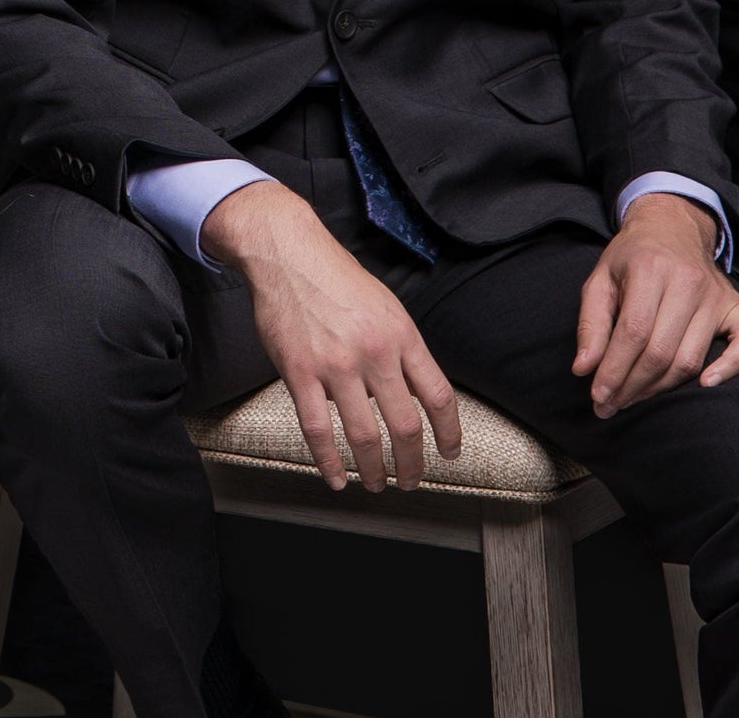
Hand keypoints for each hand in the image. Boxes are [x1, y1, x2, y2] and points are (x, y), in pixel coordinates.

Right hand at [200, 177, 463, 491]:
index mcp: (402, 335)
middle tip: (410, 481)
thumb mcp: (387, 308)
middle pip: (405, 425)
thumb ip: (403, 351)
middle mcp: (374, 352)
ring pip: (363, 436)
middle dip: (411, 464)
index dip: (449, 433)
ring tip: (377, 484)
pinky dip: (328, 462)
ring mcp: (335, 364)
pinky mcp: (299, 371)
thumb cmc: (339, 281)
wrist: (289, 253)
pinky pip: (317, 429)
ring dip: (373, 470)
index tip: (449, 454)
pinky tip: (337, 478)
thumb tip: (418, 395)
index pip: (438, 396)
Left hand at [570, 193, 738, 416]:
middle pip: (661, 351)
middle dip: (632, 386)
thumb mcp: (600, 279)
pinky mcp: (736, 307)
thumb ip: (591, 323)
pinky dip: (730, 368)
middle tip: (611, 406)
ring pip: (692, 358)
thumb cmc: (632, 257)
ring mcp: (717, 296)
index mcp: (650, 269)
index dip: (614, 371)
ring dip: (662, 388)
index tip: (598, 397)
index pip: (633, 333)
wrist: (672, 227)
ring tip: (634, 399)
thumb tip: (583, 369)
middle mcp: (688, 282)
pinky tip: (705, 385)